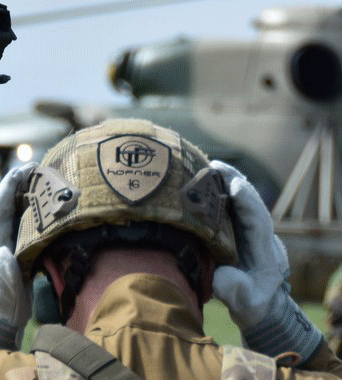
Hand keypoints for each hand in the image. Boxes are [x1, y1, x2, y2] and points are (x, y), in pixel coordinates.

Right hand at [210, 160, 322, 362]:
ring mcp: (252, 231)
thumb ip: (233, 289)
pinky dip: (223, 191)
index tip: (234, 186)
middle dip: (235, 182)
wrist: (262, 307)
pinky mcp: (242, 230)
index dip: (247, 202)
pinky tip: (208, 180)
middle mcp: (261, 235)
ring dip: (229, 181)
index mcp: (264, 251)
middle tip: (215, 165)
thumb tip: (220, 276)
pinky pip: (234, 206)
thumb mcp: (243, 303)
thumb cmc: (251, 304)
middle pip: (252, 202)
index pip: (258, 220)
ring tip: (210, 166)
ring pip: (244, 201)